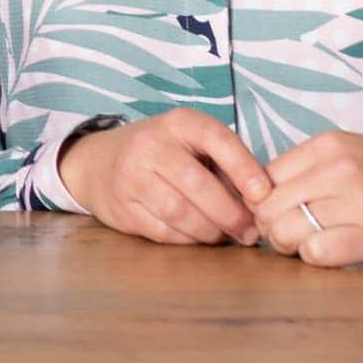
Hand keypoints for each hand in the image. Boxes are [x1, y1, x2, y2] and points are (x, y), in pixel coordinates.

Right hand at [56, 109, 269, 245]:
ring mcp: (131, 176)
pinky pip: (162, 231)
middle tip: (251, 232)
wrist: (98, 162)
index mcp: (179, 123)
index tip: (264, 195)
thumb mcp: (191, 143)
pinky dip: (187, 240)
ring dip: (210, 231)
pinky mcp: (122, 208)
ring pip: (179, 212)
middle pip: (197, 184)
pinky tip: (199, 238)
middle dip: (231, 213)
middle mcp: (151, 145)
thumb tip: (263, 203)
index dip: (244, 168)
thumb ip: (226, 165)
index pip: (217, 139)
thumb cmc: (162, 154)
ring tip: (226, 237)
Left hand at [251, 132, 362, 267]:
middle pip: (268, 208)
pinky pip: (317, 254)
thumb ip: (313, 171)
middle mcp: (338, 168)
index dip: (266, 205)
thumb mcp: (357, 154)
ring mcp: (358, 202)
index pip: (263, 179)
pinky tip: (340, 255)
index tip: (284, 217)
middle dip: (274, 230)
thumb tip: (264, 200)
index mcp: (329, 145)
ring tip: (321, 246)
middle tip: (300, 239)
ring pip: (286, 232)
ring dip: (294, 248)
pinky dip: (318, 260)